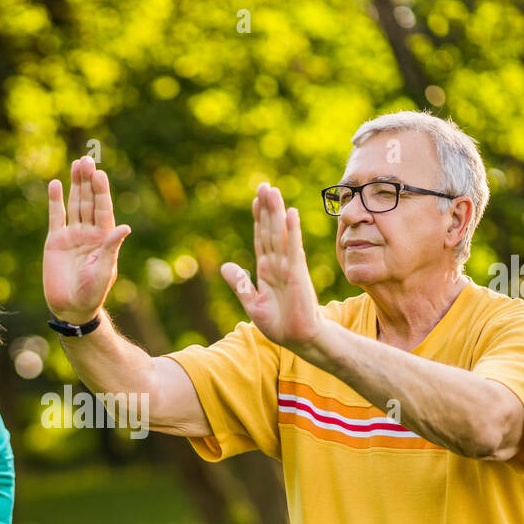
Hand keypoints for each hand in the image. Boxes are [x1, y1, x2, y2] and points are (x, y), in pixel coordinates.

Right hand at [43, 155, 131, 323]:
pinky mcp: (55, 241)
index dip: (101, 191)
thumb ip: (111, 248)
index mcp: (104, 238)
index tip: (100, 174)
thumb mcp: (103, 270)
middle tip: (87, 160)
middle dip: (88, 181)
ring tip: (77, 163)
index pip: (103, 209)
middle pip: (89, 201)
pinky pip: (56, 216)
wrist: (70, 307)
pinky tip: (56, 184)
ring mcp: (72, 235)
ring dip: (75, 184)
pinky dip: (55, 200)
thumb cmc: (92, 292)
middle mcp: (89, 232)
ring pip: (74, 204)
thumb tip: (125, 227)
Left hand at [221, 183, 326, 357]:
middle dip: (267, 208)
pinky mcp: (298, 273)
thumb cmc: (279, 323)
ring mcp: (289, 266)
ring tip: (273, 191)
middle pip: (270, 230)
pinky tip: (291, 213)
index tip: (255, 200)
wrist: (298, 339)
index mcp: (267, 270)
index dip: (258, 219)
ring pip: (280, 234)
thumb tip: (224, 267)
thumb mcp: (252, 303)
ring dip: (276, 212)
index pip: (261, 239)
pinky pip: (294, 248)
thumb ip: (241, 284)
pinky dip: (292, 231)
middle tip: (264, 185)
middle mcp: (278, 264)